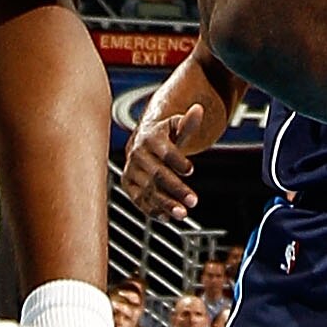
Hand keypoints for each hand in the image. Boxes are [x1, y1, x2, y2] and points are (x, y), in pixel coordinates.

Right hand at [120, 102, 205, 219]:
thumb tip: (199, 109)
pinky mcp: (128, 184)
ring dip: (165, 204)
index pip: (165, 151)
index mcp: (150, 137)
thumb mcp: (176, 126)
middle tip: (193, 201)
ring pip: (148, 190)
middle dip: (176, 189)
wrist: (142, 139)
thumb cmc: (164, 135)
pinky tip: (167, 217)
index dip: (177, 161)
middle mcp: (137, 154)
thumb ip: (188, 122)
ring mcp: (131, 170)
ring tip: (183, 214)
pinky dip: (152, 210)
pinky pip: (139, 200)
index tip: (191, 170)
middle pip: (157, 174)